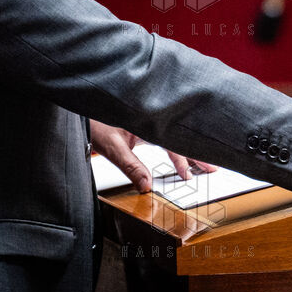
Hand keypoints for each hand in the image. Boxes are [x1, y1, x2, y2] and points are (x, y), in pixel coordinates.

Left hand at [89, 118, 216, 192]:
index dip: (187, 157)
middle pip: (180, 135)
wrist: (78, 106)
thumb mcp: (112, 145)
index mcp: (149, 119)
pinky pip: (164, 134)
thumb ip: (131, 166)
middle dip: (196, 152)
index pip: (174, 140)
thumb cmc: (92, 120)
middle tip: (213, 167)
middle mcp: (151, 117)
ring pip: (173, 135)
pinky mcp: (141, 122)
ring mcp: (147, 119)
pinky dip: (174, 145)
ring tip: (201, 165)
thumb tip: (147, 186)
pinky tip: (179, 156)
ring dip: (186, 150)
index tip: (197, 171)